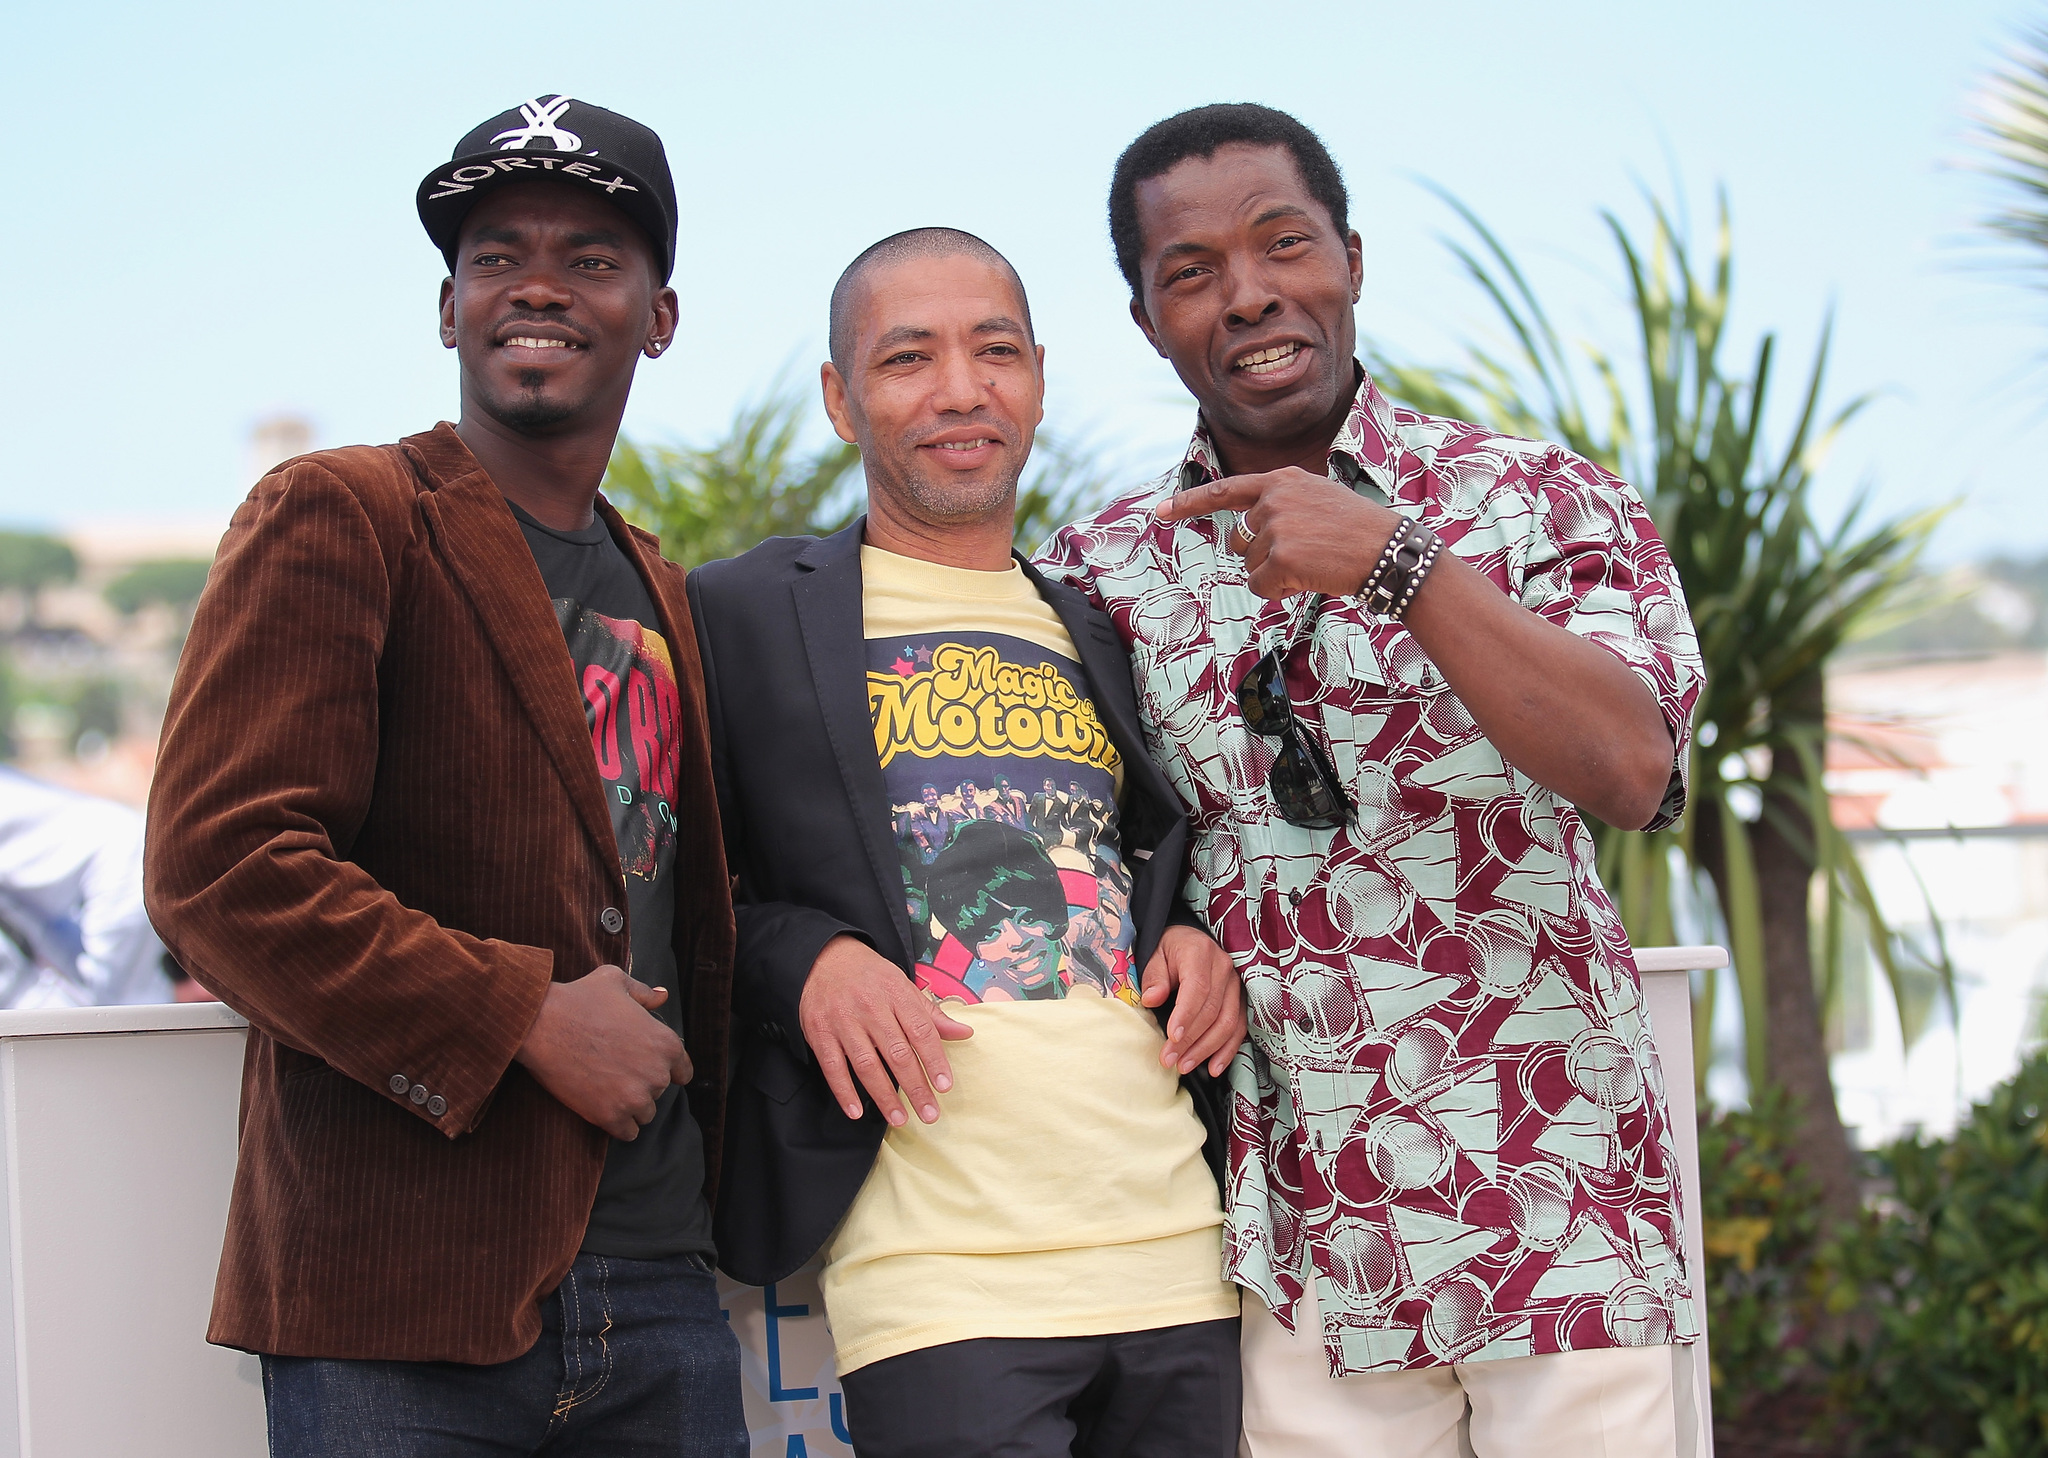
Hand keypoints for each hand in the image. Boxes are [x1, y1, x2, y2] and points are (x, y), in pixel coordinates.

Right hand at [514, 966, 690, 1139]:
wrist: (541, 1023)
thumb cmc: (579, 998)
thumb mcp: (616, 982)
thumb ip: (644, 992)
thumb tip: (662, 995)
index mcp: (666, 1043)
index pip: (682, 1071)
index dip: (666, 1070)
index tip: (646, 1069)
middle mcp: (657, 1073)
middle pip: (659, 1091)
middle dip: (641, 1084)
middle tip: (615, 1071)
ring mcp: (634, 1098)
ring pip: (644, 1114)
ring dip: (630, 1106)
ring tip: (607, 1089)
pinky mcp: (610, 1116)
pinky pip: (627, 1133)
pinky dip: (618, 1125)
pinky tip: (603, 1109)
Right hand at [799, 934, 973, 1126]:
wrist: (825, 958)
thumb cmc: (872, 977)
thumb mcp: (904, 986)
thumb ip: (932, 1015)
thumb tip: (966, 1033)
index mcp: (896, 994)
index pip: (921, 1031)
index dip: (935, 1060)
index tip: (945, 1086)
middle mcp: (870, 1008)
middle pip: (897, 1053)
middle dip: (915, 1087)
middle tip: (929, 1114)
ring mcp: (843, 1021)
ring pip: (866, 1064)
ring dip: (884, 1095)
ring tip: (900, 1119)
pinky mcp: (819, 1033)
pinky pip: (832, 1066)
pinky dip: (844, 1091)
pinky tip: (857, 1111)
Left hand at [1141, 924, 1246, 1075]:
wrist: (1188, 940)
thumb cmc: (1168, 949)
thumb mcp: (1154, 955)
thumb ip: (1153, 977)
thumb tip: (1151, 999)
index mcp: (1200, 952)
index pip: (1197, 989)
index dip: (1185, 1016)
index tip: (1171, 1038)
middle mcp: (1223, 967)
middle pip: (1212, 1011)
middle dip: (1190, 1040)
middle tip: (1169, 1060)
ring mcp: (1236, 984)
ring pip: (1228, 1023)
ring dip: (1207, 1049)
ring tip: (1185, 1066)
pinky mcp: (1241, 999)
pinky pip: (1239, 1028)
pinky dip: (1227, 1050)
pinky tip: (1213, 1067)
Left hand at [1155, 467, 1400, 600]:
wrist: (1389, 551)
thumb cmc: (1357, 532)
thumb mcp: (1317, 500)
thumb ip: (1280, 507)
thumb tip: (1243, 538)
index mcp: (1282, 480)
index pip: (1226, 490)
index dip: (1190, 503)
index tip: (1161, 511)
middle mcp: (1274, 499)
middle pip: (1240, 541)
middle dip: (1263, 556)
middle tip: (1306, 555)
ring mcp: (1276, 528)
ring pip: (1251, 566)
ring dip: (1276, 575)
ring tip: (1314, 563)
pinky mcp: (1280, 557)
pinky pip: (1260, 586)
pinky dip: (1280, 591)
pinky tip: (1309, 579)